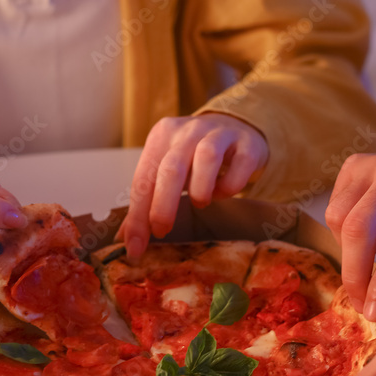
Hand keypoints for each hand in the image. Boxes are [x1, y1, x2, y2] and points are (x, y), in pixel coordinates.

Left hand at [119, 113, 268, 257]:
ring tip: (200, 203)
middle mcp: (188, 130)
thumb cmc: (195, 156)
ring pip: (206, 158)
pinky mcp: (248, 142)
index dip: (137, 216)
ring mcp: (219, 133)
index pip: (144, 179)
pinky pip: (240, 165)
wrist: (235, 128)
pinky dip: (230, 186)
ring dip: (200, 189)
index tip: (136, 247)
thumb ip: (148, 201)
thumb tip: (127, 239)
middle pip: (171, 168)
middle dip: (163, 206)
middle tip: (162, 231)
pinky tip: (223, 192)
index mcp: (162, 136)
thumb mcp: (168, 171)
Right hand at [324, 143, 375, 323]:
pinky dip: (345, 232)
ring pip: (338, 216)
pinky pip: (336, 206)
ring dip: (349, 251)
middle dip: (355, 274)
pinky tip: (371, 237)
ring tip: (373, 263)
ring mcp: (373, 163)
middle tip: (362, 304)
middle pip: (357, 228)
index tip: (375, 314)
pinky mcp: (355, 164)